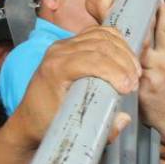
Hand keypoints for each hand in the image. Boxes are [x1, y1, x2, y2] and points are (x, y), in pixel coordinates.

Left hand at [10, 27, 139, 147]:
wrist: (29, 117)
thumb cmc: (46, 123)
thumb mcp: (72, 131)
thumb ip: (100, 130)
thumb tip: (124, 119)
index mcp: (55, 69)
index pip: (92, 60)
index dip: (115, 71)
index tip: (129, 88)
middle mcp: (58, 51)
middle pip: (100, 46)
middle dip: (124, 63)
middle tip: (135, 82)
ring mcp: (64, 44)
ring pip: (102, 36)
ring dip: (123, 52)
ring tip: (134, 72)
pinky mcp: (71, 43)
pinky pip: (98, 32)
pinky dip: (116, 41)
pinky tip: (126, 56)